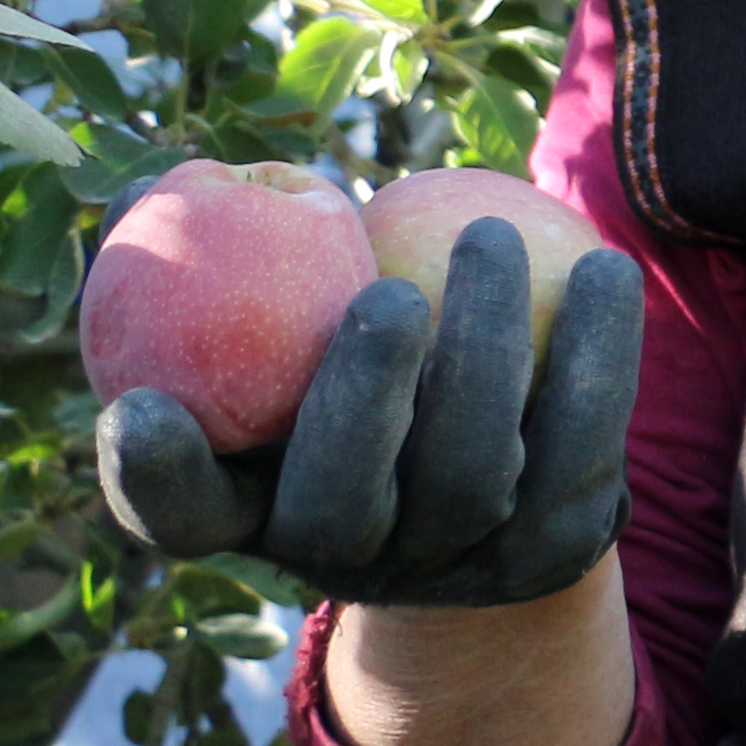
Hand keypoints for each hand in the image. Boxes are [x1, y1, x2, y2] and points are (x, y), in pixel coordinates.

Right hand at [96, 214, 644, 609]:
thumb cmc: (337, 351)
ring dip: (488, 351)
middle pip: (343, 505)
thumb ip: (210, 257)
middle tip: (388, 293)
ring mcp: (451, 568)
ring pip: (472, 478)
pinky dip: (597, 357)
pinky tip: (604, 270)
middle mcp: (341, 559)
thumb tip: (166, 178)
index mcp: (247, 510)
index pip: (176, 514)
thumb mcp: (268, 318)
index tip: (141, 407)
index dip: (152, 477)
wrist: (483, 467)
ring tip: (494, 236)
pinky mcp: (551, 553)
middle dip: (364, 398)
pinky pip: (582, 451)